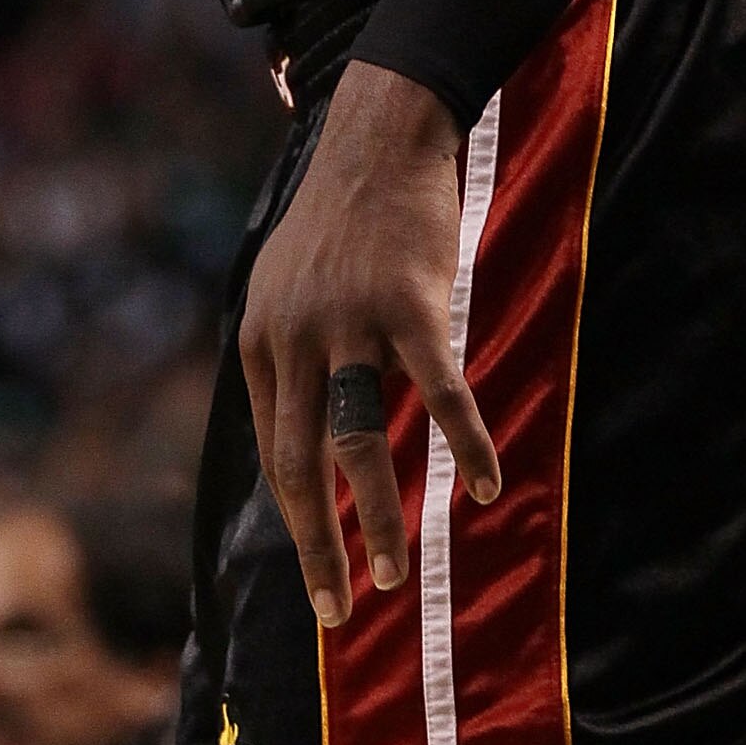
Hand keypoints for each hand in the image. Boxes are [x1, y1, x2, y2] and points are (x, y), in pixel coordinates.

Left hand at [240, 62, 500, 625]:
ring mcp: (350, 323)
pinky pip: (438, 394)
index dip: (296, 519)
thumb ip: (288, 354)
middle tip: (340, 610)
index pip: (274, 453)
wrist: (380, 134)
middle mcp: (294, 338)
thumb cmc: (342, 214)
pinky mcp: (409, 306)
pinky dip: (463, 444)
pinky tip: (485, 486)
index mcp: (260, 340)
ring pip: (359, 446)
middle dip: (319, 549)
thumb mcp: (286, 283)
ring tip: (395, 575)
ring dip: (379, 520)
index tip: (316, 570)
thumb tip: (299, 433)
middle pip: (301, 468)